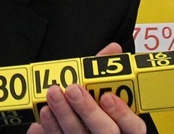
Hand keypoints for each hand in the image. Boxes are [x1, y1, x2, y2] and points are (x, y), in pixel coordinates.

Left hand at [26, 43, 146, 133]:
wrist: (77, 129)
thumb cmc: (95, 109)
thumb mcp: (102, 89)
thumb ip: (107, 71)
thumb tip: (113, 49)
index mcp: (124, 127)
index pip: (134, 127)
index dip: (123, 113)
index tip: (107, 96)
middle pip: (105, 132)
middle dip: (88, 110)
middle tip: (73, 89)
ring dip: (63, 116)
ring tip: (52, 94)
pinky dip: (47, 130)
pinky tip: (40, 118)